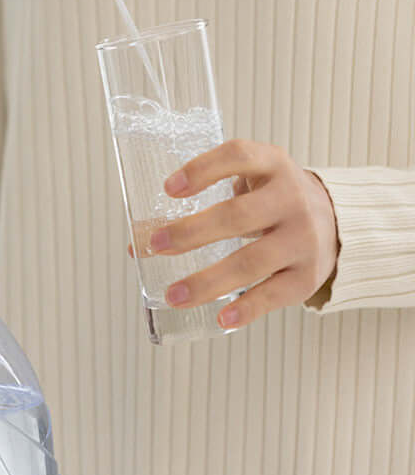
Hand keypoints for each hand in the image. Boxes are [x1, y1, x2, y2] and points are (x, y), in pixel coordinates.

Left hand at [129, 139, 338, 329]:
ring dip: (207, 281)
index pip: (237, 156)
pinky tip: (220, 318)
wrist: (336, 222)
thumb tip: (138, 241)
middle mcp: (291, 199)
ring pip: (251, 261)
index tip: (169, 189)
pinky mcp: (308, 276)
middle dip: (191, 232)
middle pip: (237, 216)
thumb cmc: (272, 198)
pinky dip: (246, 309)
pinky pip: (274, 294)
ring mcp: (303, 239)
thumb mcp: (249, 180)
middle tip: (155, 245)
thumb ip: (203, 197)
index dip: (202, 169)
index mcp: (272, 165)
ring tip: (173, 294)